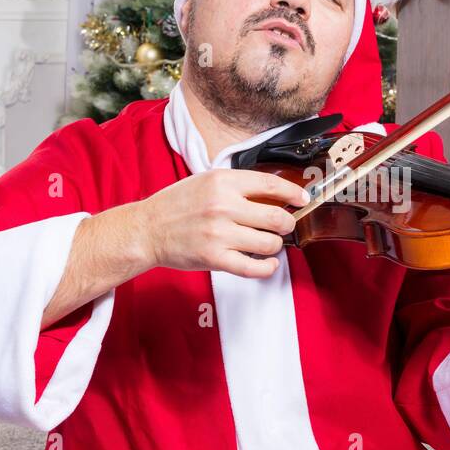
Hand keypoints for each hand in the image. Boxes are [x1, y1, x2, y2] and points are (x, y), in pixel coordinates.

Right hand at [129, 168, 308, 278]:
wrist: (147, 230)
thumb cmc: (177, 205)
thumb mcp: (206, 181)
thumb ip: (237, 185)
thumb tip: (275, 194)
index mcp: (223, 181)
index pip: (271, 185)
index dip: (294, 193)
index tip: (303, 199)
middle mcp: (223, 206)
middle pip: (277, 217)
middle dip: (287, 223)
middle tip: (284, 225)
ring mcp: (219, 234)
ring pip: (270, 243)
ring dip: (275, 245)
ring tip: (268, 243)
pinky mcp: (215, 258)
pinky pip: (255, 268)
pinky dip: (268, 268)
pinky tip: (269, 264)